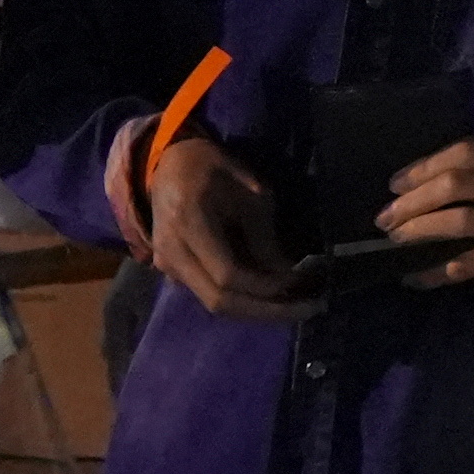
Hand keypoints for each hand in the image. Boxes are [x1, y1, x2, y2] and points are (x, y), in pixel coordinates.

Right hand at [141, 132, 303, 318]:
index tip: (299, 282)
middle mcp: (171, 251)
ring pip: (213, 304)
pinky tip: (269, 295)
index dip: (265, 285)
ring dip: (256, 309)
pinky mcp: (169, 270)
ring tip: (295, 305)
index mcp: (188, 222)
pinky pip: (207, 294)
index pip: (227, 274)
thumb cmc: (213, 168)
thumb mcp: (249, 191)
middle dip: (266, 310)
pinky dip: (240, 299)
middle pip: (219, 301)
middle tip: (307, 309)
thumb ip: (263, 236)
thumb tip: (287, 275)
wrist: (169, 162)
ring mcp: (165, 264)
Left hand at [381, 139, 473, 294]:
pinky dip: (434, 269)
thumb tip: (402, 188)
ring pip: (459, 220)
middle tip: (387, 216)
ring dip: (420, 229)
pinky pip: (463, 263)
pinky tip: (415, 274)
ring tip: (397, 238)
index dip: (424, 167)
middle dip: (414, 200)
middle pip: (457, 184)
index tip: (395, 185)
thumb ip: (462, 176)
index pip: (464, 153)